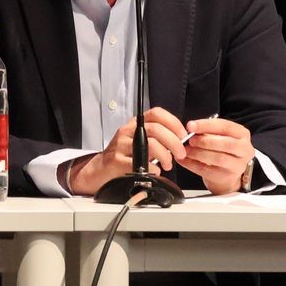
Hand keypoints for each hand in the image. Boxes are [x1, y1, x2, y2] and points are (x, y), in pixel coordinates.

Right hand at [66, 107, 187, 195]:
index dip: (173, 122)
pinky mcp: (117, 160)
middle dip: (174, 142)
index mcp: (135, 123)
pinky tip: (155, 172)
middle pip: (156, 129)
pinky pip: (140, 163)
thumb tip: (180, 141)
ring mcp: (122, 144)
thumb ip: (157, 137)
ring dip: (165, 156)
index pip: (157, 113)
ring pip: (150, 144)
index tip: (183, 135)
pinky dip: (153, 169)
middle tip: (180, 153)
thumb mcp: (140, 140)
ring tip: (168, 165)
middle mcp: (128, 130)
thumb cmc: (125, 155)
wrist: (102, 168)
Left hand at [177, 116, 255, 194]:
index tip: (191, 125)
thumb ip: (208, 131)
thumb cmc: (222, 149)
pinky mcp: (226, 177)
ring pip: (218, 158)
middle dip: (205, 141)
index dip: (206, 125)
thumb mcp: (220, 136)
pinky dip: (192, 164)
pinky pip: (207, 170)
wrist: (227, 172)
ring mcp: (237, 165)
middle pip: (226, 144)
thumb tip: (191, 129)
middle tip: (190, 139)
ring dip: (198, 153)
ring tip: (186, 150)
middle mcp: (244, 149)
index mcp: (242, 134)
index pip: (225, 127)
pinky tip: (183, 160)